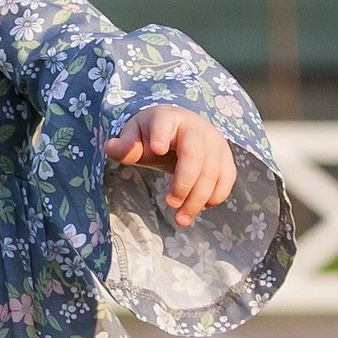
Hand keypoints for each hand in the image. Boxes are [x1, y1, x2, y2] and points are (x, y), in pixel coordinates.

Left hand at [104, 106, 236, 225]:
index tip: (157, 149)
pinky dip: (214, 197)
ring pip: (213, 172)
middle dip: (184, 182)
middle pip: (195, 155)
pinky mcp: (226, 158)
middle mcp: (196, 128)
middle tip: (170, 203)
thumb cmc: (152, 136)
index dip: (161, 135)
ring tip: (181, 219)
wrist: (180, 131)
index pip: (164, 123)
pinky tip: (197, 208)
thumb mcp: (135, 137)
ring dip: (198, 199)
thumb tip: (111, 148)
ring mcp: (215, 142)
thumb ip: (125, 146)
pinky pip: (226, 179)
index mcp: (168, 118)